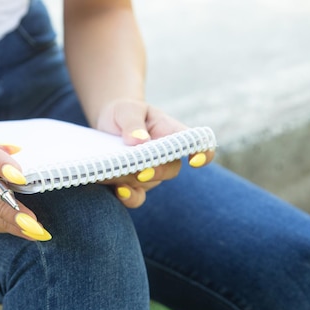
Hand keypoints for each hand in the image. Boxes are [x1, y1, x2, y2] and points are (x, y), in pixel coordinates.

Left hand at [94, 98, 214, 207]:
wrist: (106, 124)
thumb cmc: (123, 113)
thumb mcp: (126, 110)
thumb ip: (133, 123)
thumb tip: (140, 140)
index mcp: (171, 132)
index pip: (195, 143)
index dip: (202, 153)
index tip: (195, 161)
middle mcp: (165, 156)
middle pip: (171, 168)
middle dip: (158, 171)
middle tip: (141, 172)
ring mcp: (151, 172)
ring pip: (152, 183)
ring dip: (137, 183)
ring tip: (122, 182)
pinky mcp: (135, 185)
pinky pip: (136, 197)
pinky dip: (129, 197)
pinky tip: (119, 191)